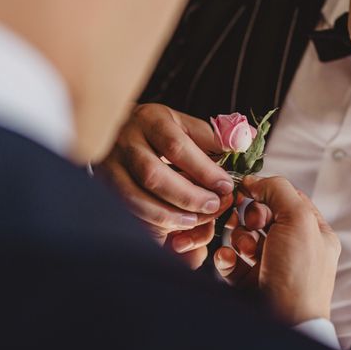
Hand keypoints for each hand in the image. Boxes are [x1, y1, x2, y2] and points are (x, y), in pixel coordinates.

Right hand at [100, 103, 234, 263]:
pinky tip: (169, 229)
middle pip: (154, 176)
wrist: (116, 128)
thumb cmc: (157, 129)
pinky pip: (125, 213)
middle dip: (187, 197)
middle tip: (213, 206)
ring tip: (193, 221)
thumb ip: (215, 136)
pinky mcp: (104, 187)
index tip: (224, 185)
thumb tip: (247, 140)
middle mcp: (127, 143)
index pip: (176, 147)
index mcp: (151, 121)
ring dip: (168, 215)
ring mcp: (111, 167)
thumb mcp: (184, 124)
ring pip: (135, 198)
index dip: (203, 170)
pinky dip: (148, 225)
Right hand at [214, 176, 339, 323]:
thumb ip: (279, 190)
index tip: (249, 190)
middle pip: (262, 216)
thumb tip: (256, 180)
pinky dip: (226, 258)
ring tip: (244, 250)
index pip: (288, 199)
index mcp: (313, 233)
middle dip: (251, 217)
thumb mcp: (298, 220)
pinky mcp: (250, 282)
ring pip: (244, 237)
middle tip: (252, 225)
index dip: (268, 192)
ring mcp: (271, 266)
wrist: (285, 324)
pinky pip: (231, 260)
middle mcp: (294, 248)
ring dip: (239, 238)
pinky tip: (229, 261)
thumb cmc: (299, 276)